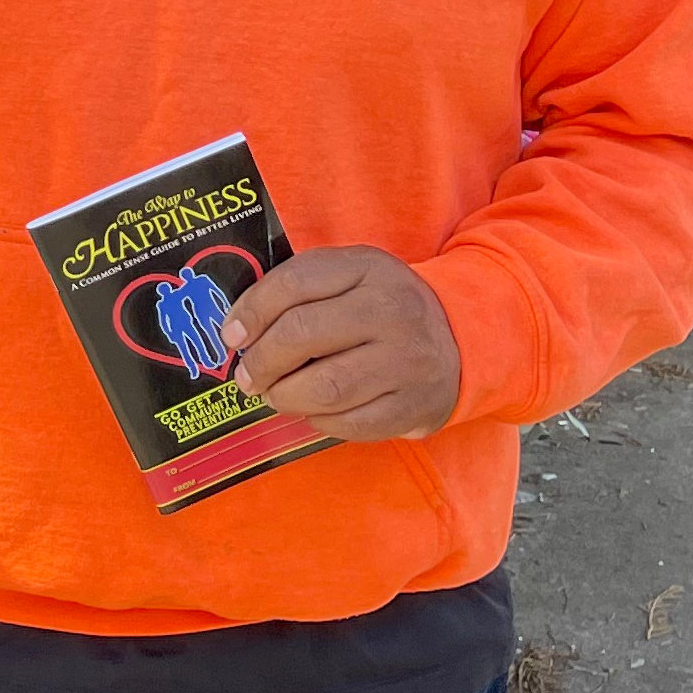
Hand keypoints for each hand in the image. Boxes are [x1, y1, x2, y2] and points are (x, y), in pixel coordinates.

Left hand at [225, 247, 462, 439]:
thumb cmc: (382, 306)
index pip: (294, 284)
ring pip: (324, 387)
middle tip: (248, 375)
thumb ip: (297, 288)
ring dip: (284, 396)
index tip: (230, 335)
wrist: (461, 337)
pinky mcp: (414, 405)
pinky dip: (318, 421)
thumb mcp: (350, 275)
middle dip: (261, 361)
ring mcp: (407, 361)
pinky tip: (312, 411)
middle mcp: (392, 312)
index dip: (251, 311)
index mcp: (369, 269)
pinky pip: (349, 423)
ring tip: (274, 394)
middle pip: (302, 335)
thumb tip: (237, 330)